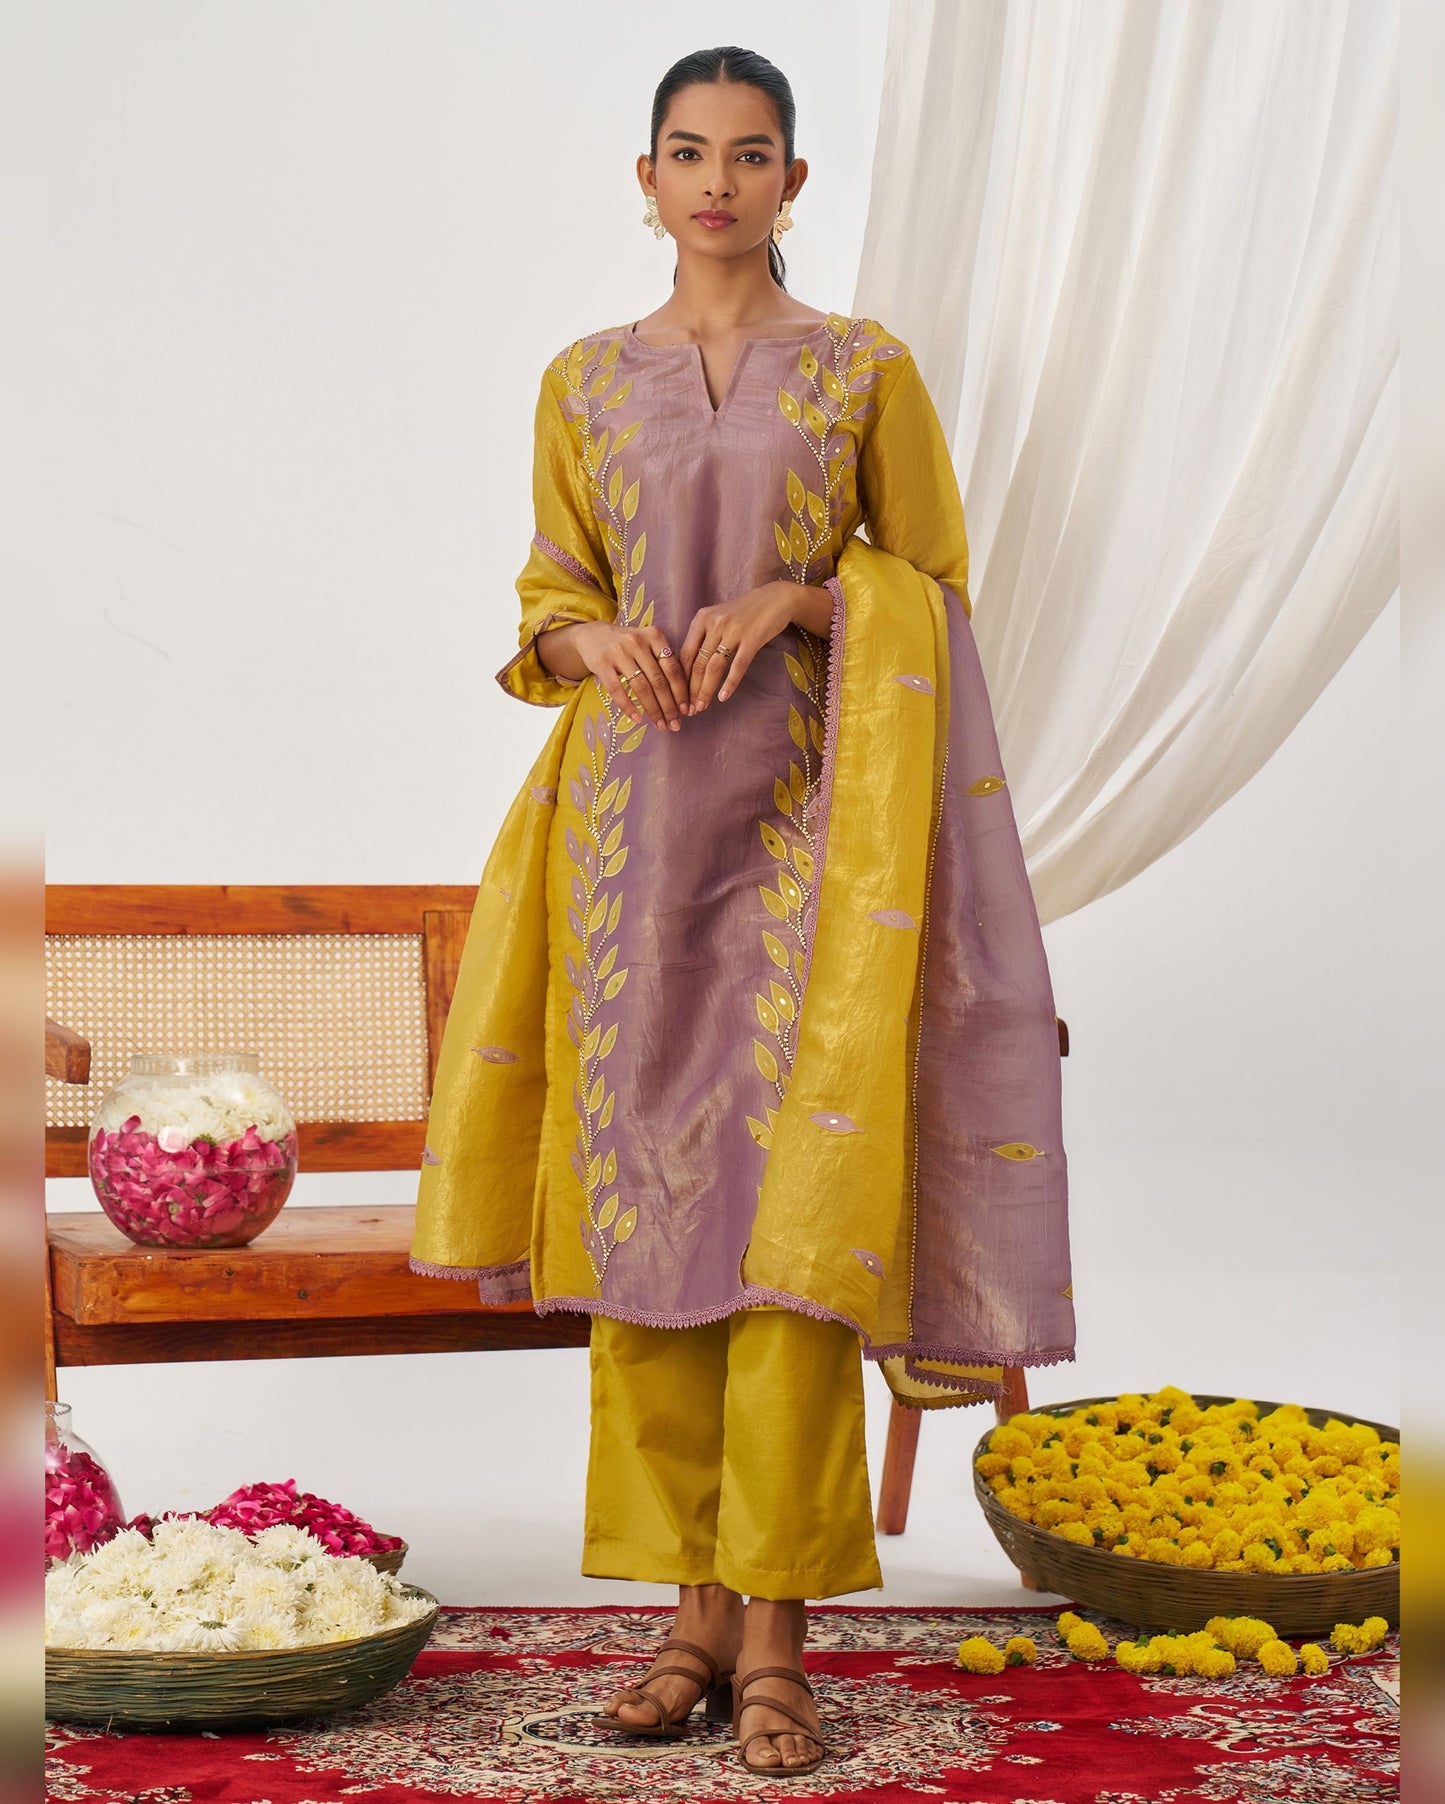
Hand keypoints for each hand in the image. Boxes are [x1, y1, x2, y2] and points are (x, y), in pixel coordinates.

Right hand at [573, 621, 690, 731]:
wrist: (592, 634)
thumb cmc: (628, 645)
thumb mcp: (648, 643)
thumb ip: (663, 660)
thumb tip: (682, 697)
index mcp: (654, 635)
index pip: (672, 668)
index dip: (681, 692)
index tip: (686, 710)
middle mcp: (638, 641)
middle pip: (658, 680)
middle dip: (669, 706)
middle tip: (675, 724)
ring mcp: (619, 652)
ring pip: (641, 687)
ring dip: (653, 710)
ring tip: (660, 725)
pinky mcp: (602, 663)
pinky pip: (617, 690)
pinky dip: (628, 706)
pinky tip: (637, 719)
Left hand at [681, 581, 817, 712]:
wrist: (776, 598)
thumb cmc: (745, 612)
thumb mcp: (718, 618)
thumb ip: (704, 637)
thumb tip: (691, 669)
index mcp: (701, 619)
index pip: (685, 654)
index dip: (681, 679)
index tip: (679, 697)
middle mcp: (714, 624)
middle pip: (698, 663)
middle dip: (691, 690)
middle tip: (689, 709)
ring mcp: (733, 631)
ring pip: (714, 667)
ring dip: (706, 690)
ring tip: (702, 707)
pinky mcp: (752, 639)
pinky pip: (738, 666)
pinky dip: (729, 683)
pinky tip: (723, 697)